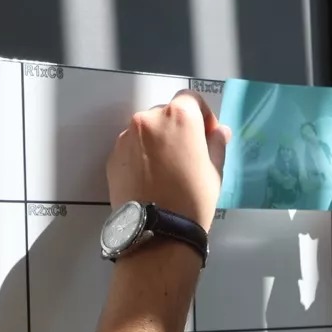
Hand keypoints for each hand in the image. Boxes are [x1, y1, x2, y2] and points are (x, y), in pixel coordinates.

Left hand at [107, 90, 230, 230]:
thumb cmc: (193, 200)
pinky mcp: (113, 156)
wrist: (158, 232)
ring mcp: (126, 137)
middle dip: (178, 129)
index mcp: (179, 116)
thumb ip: (216, 144)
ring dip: (158, 142)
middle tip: (187, 156)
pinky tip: (151, 180)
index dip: (202, 116)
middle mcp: (148, 119)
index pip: (191, 99)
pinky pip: (131, 149)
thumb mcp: (215, 171)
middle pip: (166, 114)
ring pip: (147, 131)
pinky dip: (141, 157)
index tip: (207, 136)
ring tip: (167, 171)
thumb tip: (218, 132)